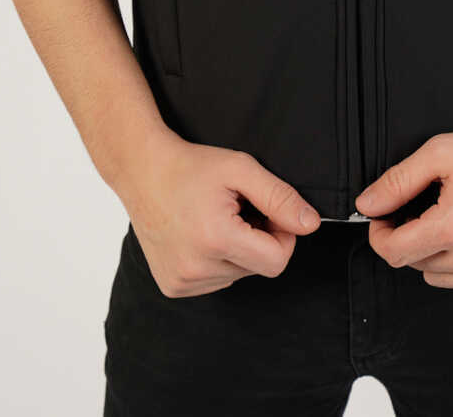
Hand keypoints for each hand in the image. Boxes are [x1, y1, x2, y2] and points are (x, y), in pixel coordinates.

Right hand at [119, 133, 321, 296]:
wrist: (142, 171)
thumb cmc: (191, 166)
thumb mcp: (241, 169)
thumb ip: (280, 197)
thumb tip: (310, 224)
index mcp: (215, 239)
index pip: (277, 261)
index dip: (283, 235)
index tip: (270, 213)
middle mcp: (196, 268)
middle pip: (259, 269)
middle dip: (260, 240)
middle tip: (240, 209)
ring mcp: (182, 282)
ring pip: (239, 275)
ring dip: (238, 250)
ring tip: (216, 219)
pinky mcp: (173, 287)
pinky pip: (216, 280)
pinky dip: (218, 260)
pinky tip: (202, 234)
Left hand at [353, 123, 452, 291]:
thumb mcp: (440, 153)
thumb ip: (397, 181)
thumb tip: (367, 205)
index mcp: (452, 229)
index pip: (392, 252)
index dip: (379, 233)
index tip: (383, 217)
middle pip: (412, 263)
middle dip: (408, 236)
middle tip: (421, 206)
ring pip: (436, 276)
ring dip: (432, 253)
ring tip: (450, 218)